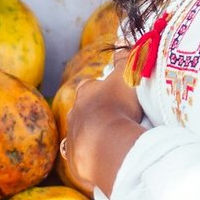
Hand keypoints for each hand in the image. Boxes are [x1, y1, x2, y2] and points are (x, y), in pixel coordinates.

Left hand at [65, 66, 146, 196]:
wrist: (105, 142)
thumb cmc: (117, 105)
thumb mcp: (127, 75)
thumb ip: (126, 59)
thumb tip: (122, 41)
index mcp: (86, 93)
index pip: (91, 86)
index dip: (102, 88)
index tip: (114, 93)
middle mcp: (75, 113)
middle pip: (84, 110)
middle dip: (96, 112)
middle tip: (115, 117)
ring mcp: (73, 137)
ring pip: (83, 133)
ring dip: (95, 134)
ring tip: (113, 140)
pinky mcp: (76, 158)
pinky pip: (84, 155)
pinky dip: (92, 155)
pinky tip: (104, 158)